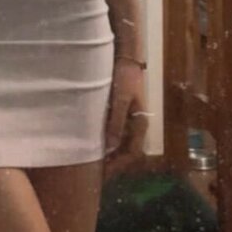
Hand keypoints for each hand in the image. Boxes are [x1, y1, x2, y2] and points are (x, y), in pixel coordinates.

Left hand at [103, 58, 148, 179]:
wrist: (124, 56)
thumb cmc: (124, 76)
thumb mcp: (120, 99)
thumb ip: (116, 123)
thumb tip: (110, 148)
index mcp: (140, 123)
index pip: (132, 154)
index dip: (118, 166)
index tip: (102, 174)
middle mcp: (136, 125)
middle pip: (126, 152)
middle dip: (112, 164)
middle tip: (94, 173)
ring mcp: (129, 119)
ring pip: (120, 144)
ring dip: (108, 154)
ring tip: (91, 161)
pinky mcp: (120, 113)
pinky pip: (114, 133)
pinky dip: (105, 141)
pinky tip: (92, 143)